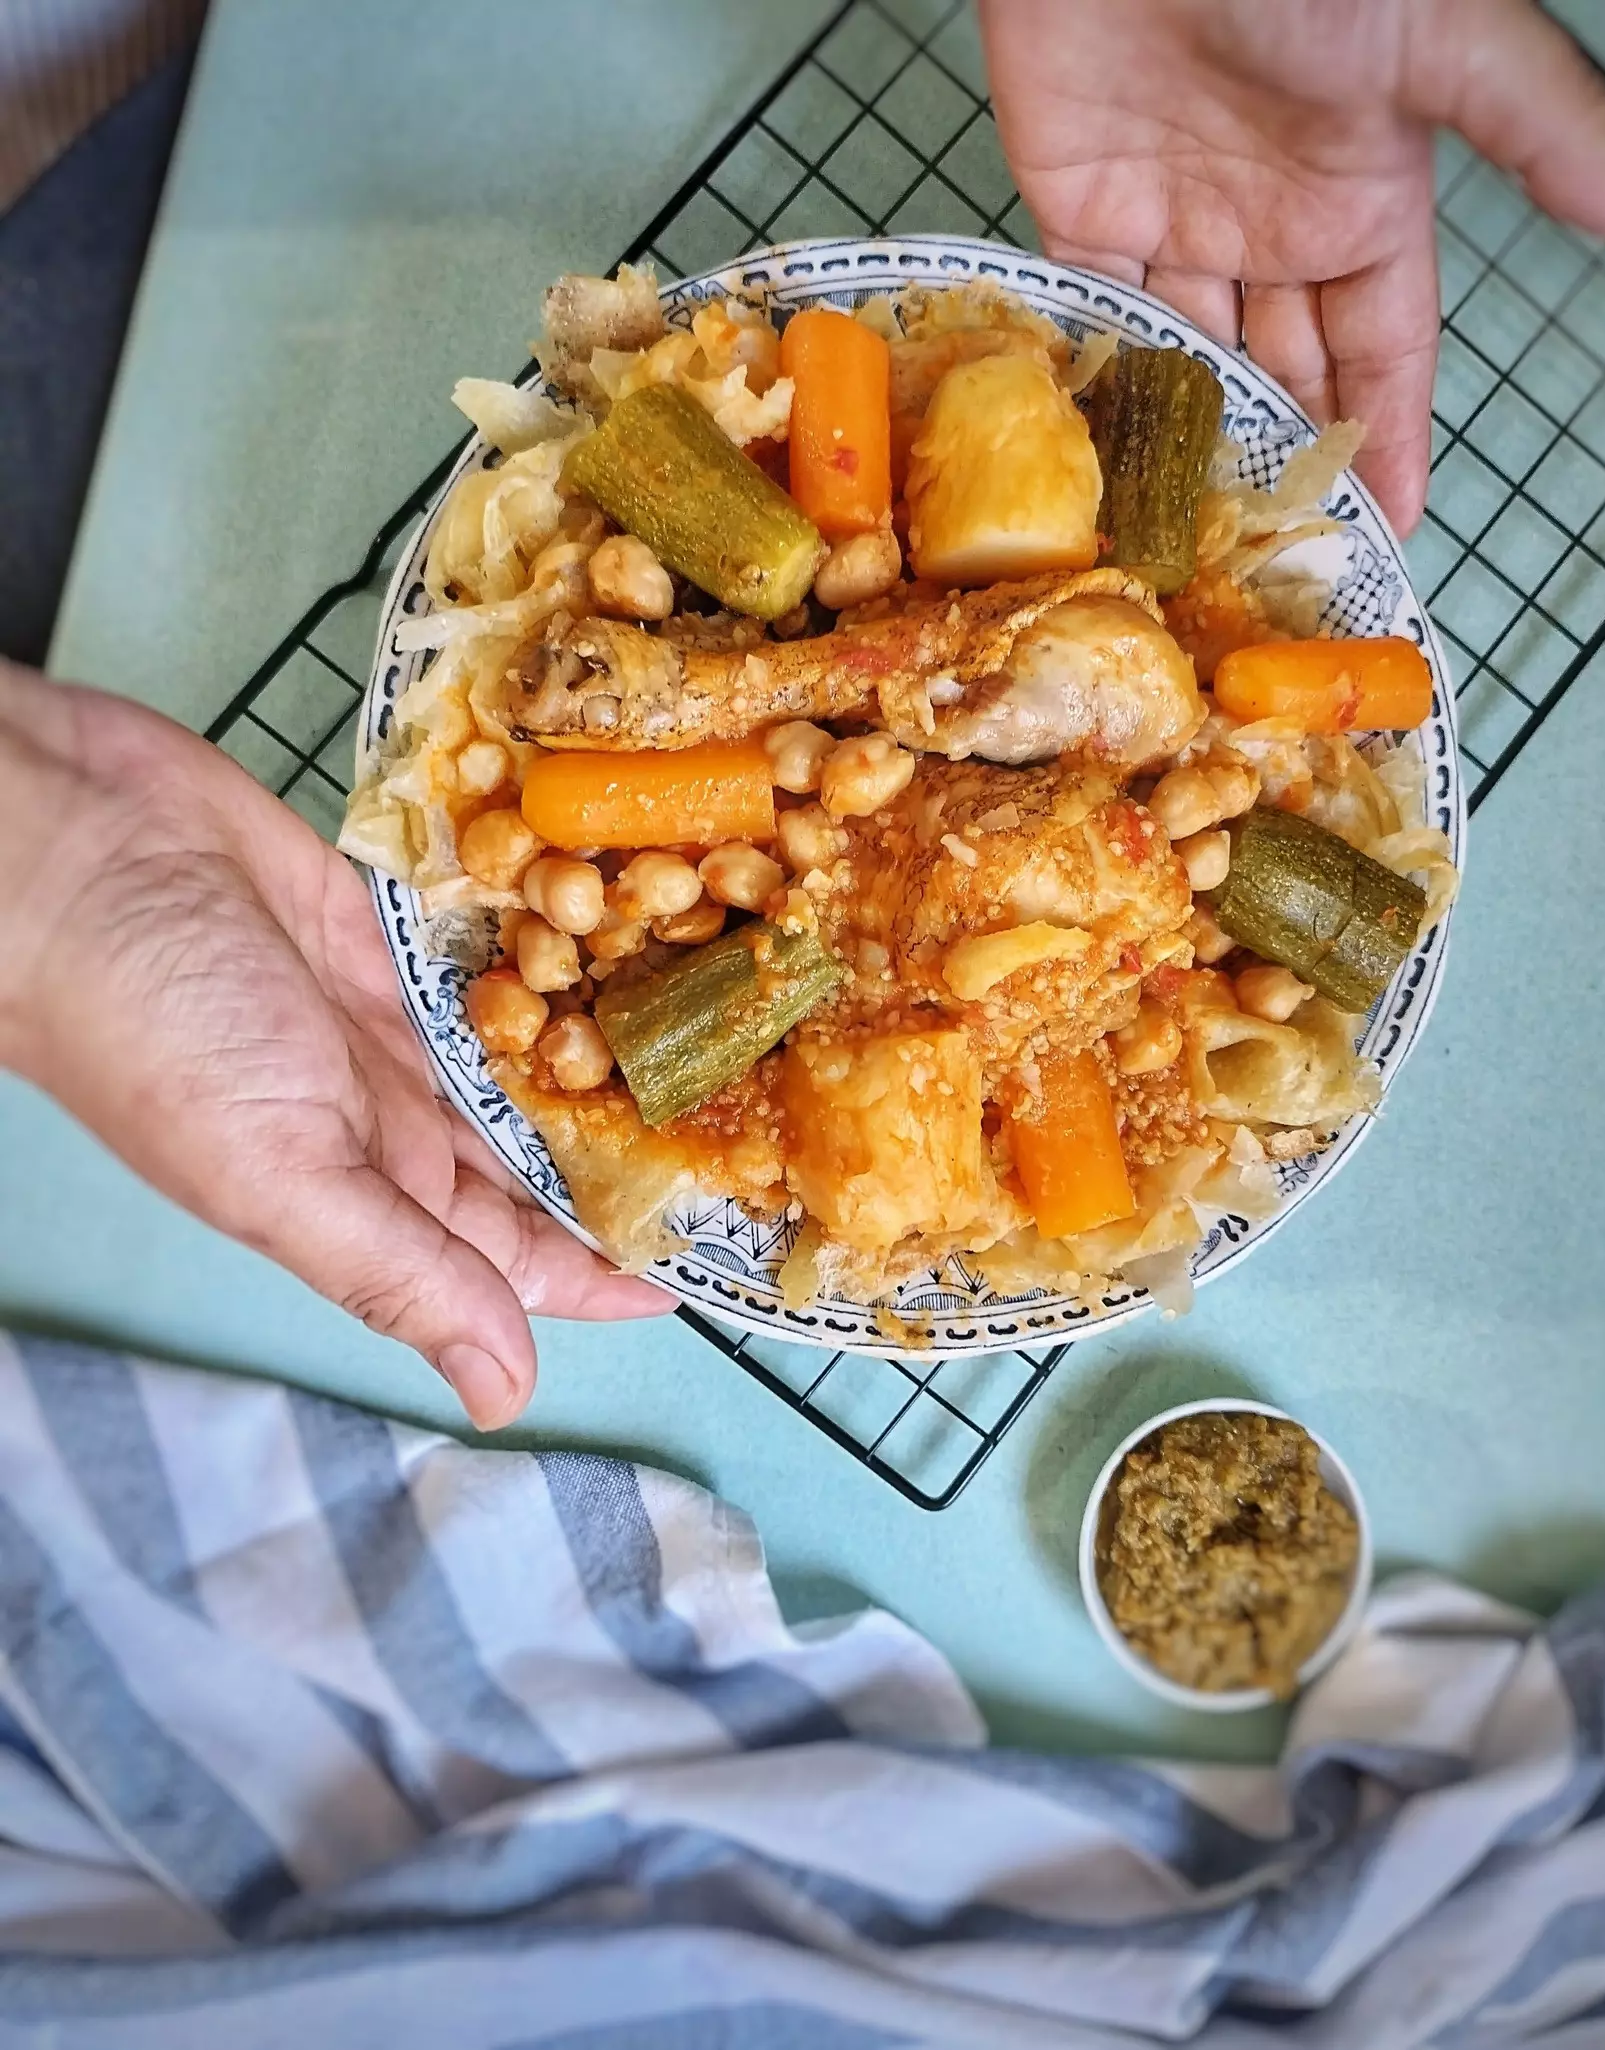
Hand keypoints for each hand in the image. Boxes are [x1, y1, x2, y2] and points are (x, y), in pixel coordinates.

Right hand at [0, 663, 671, 1430]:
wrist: (59, 846)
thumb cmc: (146, 1023)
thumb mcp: (277, 1171)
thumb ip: (396, 1271)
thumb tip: (503, 1392)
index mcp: (366, 1185)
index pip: (516, 1252)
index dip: (607, 1267)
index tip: (712, 1267)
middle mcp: (390, 1104)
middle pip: (536, 1153)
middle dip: (630, 1159)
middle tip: (752, 1144)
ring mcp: (395, 1006)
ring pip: (530, 1050)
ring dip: (612, 1055)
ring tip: (725, 1052)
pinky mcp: (395, 915)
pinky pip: (498, 949)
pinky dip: (561, 953)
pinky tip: (641, 946)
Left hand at [981, 0, 1604, 531]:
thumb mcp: (1443, 48)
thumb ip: (1542, 133)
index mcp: (1363, 202)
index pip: (1383, 352)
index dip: (1385, 438)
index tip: (1386, 526)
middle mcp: (1271, 228)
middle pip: (1285, 375)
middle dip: (1288, 462)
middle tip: (1281, 563)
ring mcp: (1175, 225)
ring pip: (1190, 365)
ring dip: (1194, 446)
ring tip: (1197, 541)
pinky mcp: (1083, 215)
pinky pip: (1096, 323)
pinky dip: (1105, 388)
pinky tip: (1113, 462)